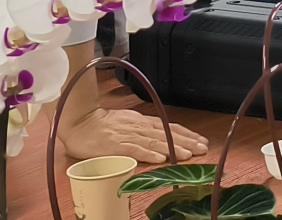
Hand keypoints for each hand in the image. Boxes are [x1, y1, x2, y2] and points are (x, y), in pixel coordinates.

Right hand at [60, 106, 209, 162]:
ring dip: (173, 148)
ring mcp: (128, 135)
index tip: (201, 141)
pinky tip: (161, 158)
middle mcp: (138, 127)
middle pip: (166, 133)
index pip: (169, 126)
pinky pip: (134, 149)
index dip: (186, 134)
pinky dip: (148, 154)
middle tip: (202, 149)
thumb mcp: (128, 123)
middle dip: (187, 141)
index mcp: (142, 122)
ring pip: (155, 141)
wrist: (78, 122)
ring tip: (188, 155)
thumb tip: (163, 137)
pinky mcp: (116, 145)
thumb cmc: (102, 125)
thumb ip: (144, 130)